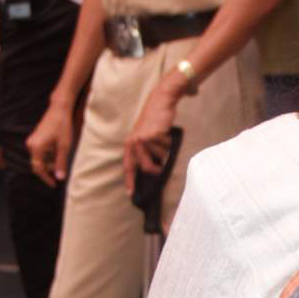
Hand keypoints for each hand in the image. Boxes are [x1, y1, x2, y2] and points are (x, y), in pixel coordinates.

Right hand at [26, 98, 73, 185]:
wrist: (59, 109)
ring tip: (61, 160)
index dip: (46, 178)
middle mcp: (31, 145)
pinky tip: (58, 154)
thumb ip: (61, 163)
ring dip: (49, 163)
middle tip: (60, 173)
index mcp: (36, 148)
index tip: (54, 185)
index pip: (39, 169)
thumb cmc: (62, 126)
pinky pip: (40, 152)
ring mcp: (32, 141)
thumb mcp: (64, 147)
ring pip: (39, 159)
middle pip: (38, 165)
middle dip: (48, 171)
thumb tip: (60, 178)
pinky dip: (48, 157)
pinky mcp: (35, 138)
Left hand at [124, 78, 179, 195]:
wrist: (160, 102)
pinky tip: (165, 132)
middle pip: (146, 167)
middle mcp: (134, 143)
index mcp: (130, 144)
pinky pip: (166, 148)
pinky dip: (169, 142)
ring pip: (160, 157)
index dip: (130, 181)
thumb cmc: (155, 122)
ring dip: (165, 150)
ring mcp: (143, 139)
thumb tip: (153, 171)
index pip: (129, 167)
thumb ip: (145, 152)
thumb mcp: (145, 137)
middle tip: (162, 166)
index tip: (131, 194)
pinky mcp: (153, 135)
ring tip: (162, 139)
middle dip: (157, 168)